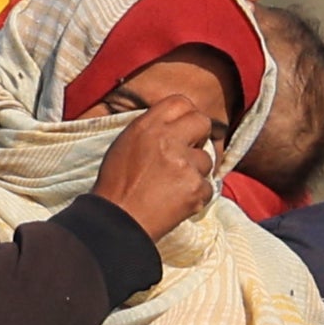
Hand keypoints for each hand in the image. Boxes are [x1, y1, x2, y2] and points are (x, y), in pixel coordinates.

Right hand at [91, 85, 224, 239]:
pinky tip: (176, 202)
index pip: (180, 102)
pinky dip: (196, 196)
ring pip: (207, 160)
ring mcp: (183, 164)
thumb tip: (173, 125)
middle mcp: (167, 140)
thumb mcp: (123, 146)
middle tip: (186, 154)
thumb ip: (150, 131)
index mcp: (146, 127)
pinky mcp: (195, 188)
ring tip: (172, 187)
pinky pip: (208, 186)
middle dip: (199, 137)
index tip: (184, 130)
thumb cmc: (115, 187)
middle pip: (203, 122)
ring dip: (195, 173)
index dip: (186, 116)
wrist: (117, 222)